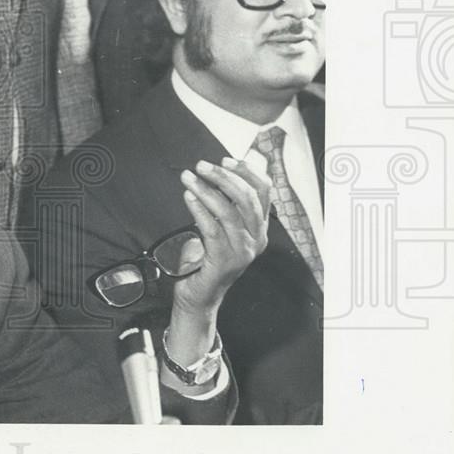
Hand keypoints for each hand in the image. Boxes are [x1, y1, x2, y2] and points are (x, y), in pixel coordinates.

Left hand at [174, 157, 270, 317]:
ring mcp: (242, 251)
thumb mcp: (223, 228)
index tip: (225, 160)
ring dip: (207, 190)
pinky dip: (199, 209)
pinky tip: (189, 196)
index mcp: (260, 229)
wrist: (200, 294)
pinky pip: (212, 228)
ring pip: (229, 211)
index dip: (246, 172)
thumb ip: (226, 205)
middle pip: (247, 198)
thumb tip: (218, 172)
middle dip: (223, 177)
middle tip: (201, 166)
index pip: (264, 191)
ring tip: (189, 178)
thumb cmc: (207, 257)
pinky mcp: (223, 260)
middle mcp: (257, 239)